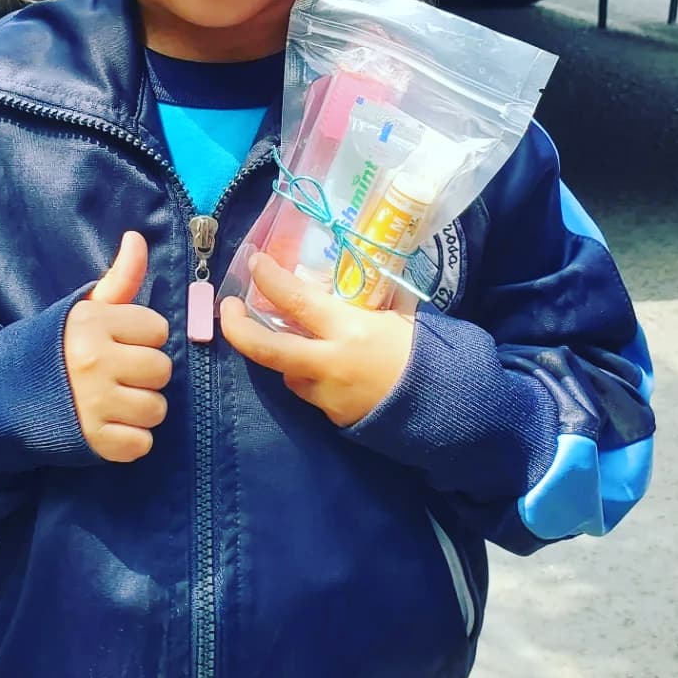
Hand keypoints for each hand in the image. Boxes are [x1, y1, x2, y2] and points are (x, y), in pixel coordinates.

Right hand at [63, 231, 171, 462]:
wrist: (3, 395)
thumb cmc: (56, 346)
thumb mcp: (85, 308)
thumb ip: (120, 276)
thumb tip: (137, 237)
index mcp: (94, 324)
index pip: (157, 330)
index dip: (143, 337)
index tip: (119, 343)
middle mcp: (95, 361)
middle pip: (161, 370)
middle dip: (145, 374)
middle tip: (119, 374)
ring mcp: (93, 403)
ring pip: (156, 409)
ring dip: (141, 409)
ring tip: (115, 401)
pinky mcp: (92, 441)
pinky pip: (141, 444)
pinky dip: (130, 440)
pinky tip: (110, 426)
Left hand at [219, 252, 414, 426]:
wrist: (449, 410)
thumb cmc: (426, 354)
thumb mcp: (391, 318)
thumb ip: (353, 307)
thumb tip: (323, 290)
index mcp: (349, 331)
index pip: (295, 300)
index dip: (268, 278)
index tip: (254, 262)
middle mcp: (329, 364)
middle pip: (265, 347)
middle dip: (236, 327)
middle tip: (227, 307)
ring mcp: (327, 395)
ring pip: (287, 371)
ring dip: (285, 353)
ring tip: (298, 337)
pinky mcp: (332, 416)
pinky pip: (309, 390)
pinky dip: (309, 374)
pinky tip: (326, 366)